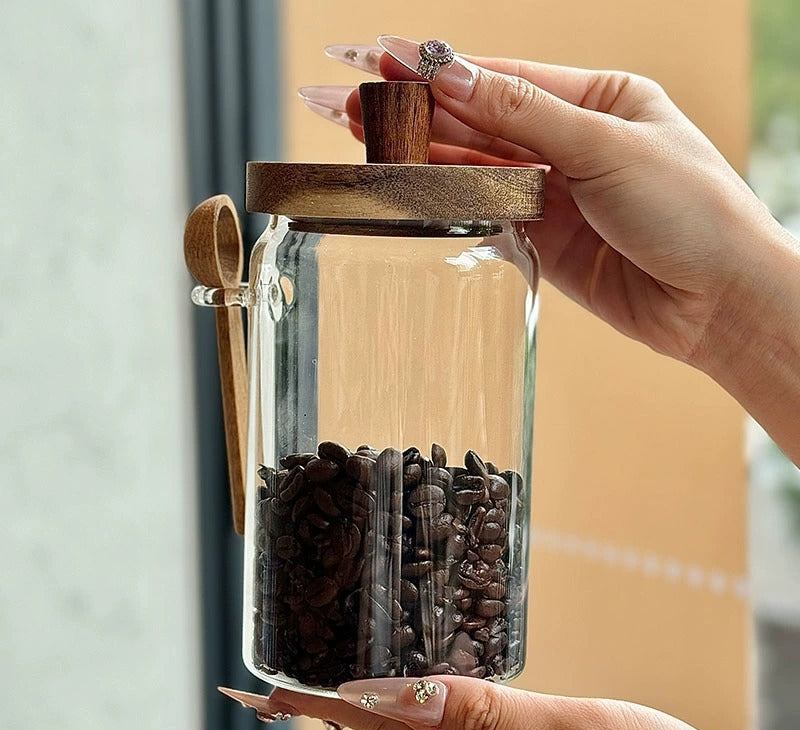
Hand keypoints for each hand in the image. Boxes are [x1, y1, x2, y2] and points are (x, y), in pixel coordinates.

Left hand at [220, 679, 769, 729]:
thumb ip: (493, 716)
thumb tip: (408, 691)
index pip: (381, 728)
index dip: (318, 708)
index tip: (262, 694)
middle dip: (323, 713)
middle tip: (270, 693)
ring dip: (361, 717)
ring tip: (318, 697)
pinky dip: (408, 729)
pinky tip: (399, 725)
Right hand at [302, 38, 799, 461]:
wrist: (717, 302)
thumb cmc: (692, 210)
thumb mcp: (610, 147)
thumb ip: (527, 116)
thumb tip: (453, 77)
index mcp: (597, 99)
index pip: (503, 76)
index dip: (439, 70)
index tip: (381, 59)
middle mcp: (569, 142)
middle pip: (477, 122)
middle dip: (413, 112)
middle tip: (346, 101)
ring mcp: (553, 194)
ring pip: (473, 169)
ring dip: (418, 156)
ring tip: (359, 137)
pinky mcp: (541, 241)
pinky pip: (484, 214)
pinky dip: (445, 203)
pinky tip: (406, 186)